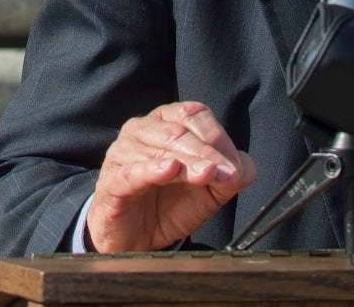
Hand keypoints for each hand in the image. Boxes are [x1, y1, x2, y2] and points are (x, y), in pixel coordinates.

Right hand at [86, 102, 256, 253]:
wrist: (135, 238)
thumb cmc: (170, 205)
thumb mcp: (208, 191)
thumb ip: (229, 176)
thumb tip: (242, 169)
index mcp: (165, 122)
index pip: (193, 115)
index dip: (217, 137)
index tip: (233, 166)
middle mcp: (141, 130)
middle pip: (177, 131)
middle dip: (206, 153)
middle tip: (226, 174)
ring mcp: (122, 153)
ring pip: (157, 149)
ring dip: (187, 163)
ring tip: (206, 176)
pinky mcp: (111, 181)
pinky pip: (132, 171)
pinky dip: (152, 169)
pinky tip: (169, 170)